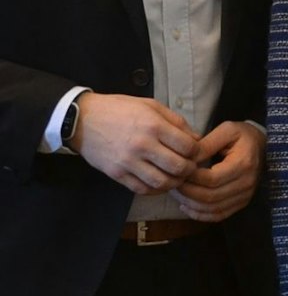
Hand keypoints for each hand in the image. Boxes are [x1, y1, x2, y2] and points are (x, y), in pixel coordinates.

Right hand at [69, 91, 200, 194]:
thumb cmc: (120, 109)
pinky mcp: (116, 174)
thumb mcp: (151, 106)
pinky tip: (160, 182)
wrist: (82, 119)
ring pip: (161, 182)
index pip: (188, 147)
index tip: (195, 152)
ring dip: (174, 182)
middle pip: (178, 167)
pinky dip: (155, 189)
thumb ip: (176, 121)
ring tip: (176, 176)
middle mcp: (142, 145)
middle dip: (190, 169)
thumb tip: (197, 139)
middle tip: (189, 166)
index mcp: (153, 125)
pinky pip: (142, 189)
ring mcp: (128, 162)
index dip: (197, 151)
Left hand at [171, 120, 263, 221]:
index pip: (211, 179)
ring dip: (190, 204)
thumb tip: (186, 160)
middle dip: (186, 192)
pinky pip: (218, 215)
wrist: (263, 145)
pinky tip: (186, 206)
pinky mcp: (242, 203)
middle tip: (172, 182)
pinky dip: (199, 214)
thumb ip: (205, 144)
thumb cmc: (243, 135)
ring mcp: (245, 196)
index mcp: (243, 164)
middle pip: (210, 196)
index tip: (176, 170)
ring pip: (212, 209)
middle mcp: (246, 184)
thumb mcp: (226, 130)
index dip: (190, 178)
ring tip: (176, 193)